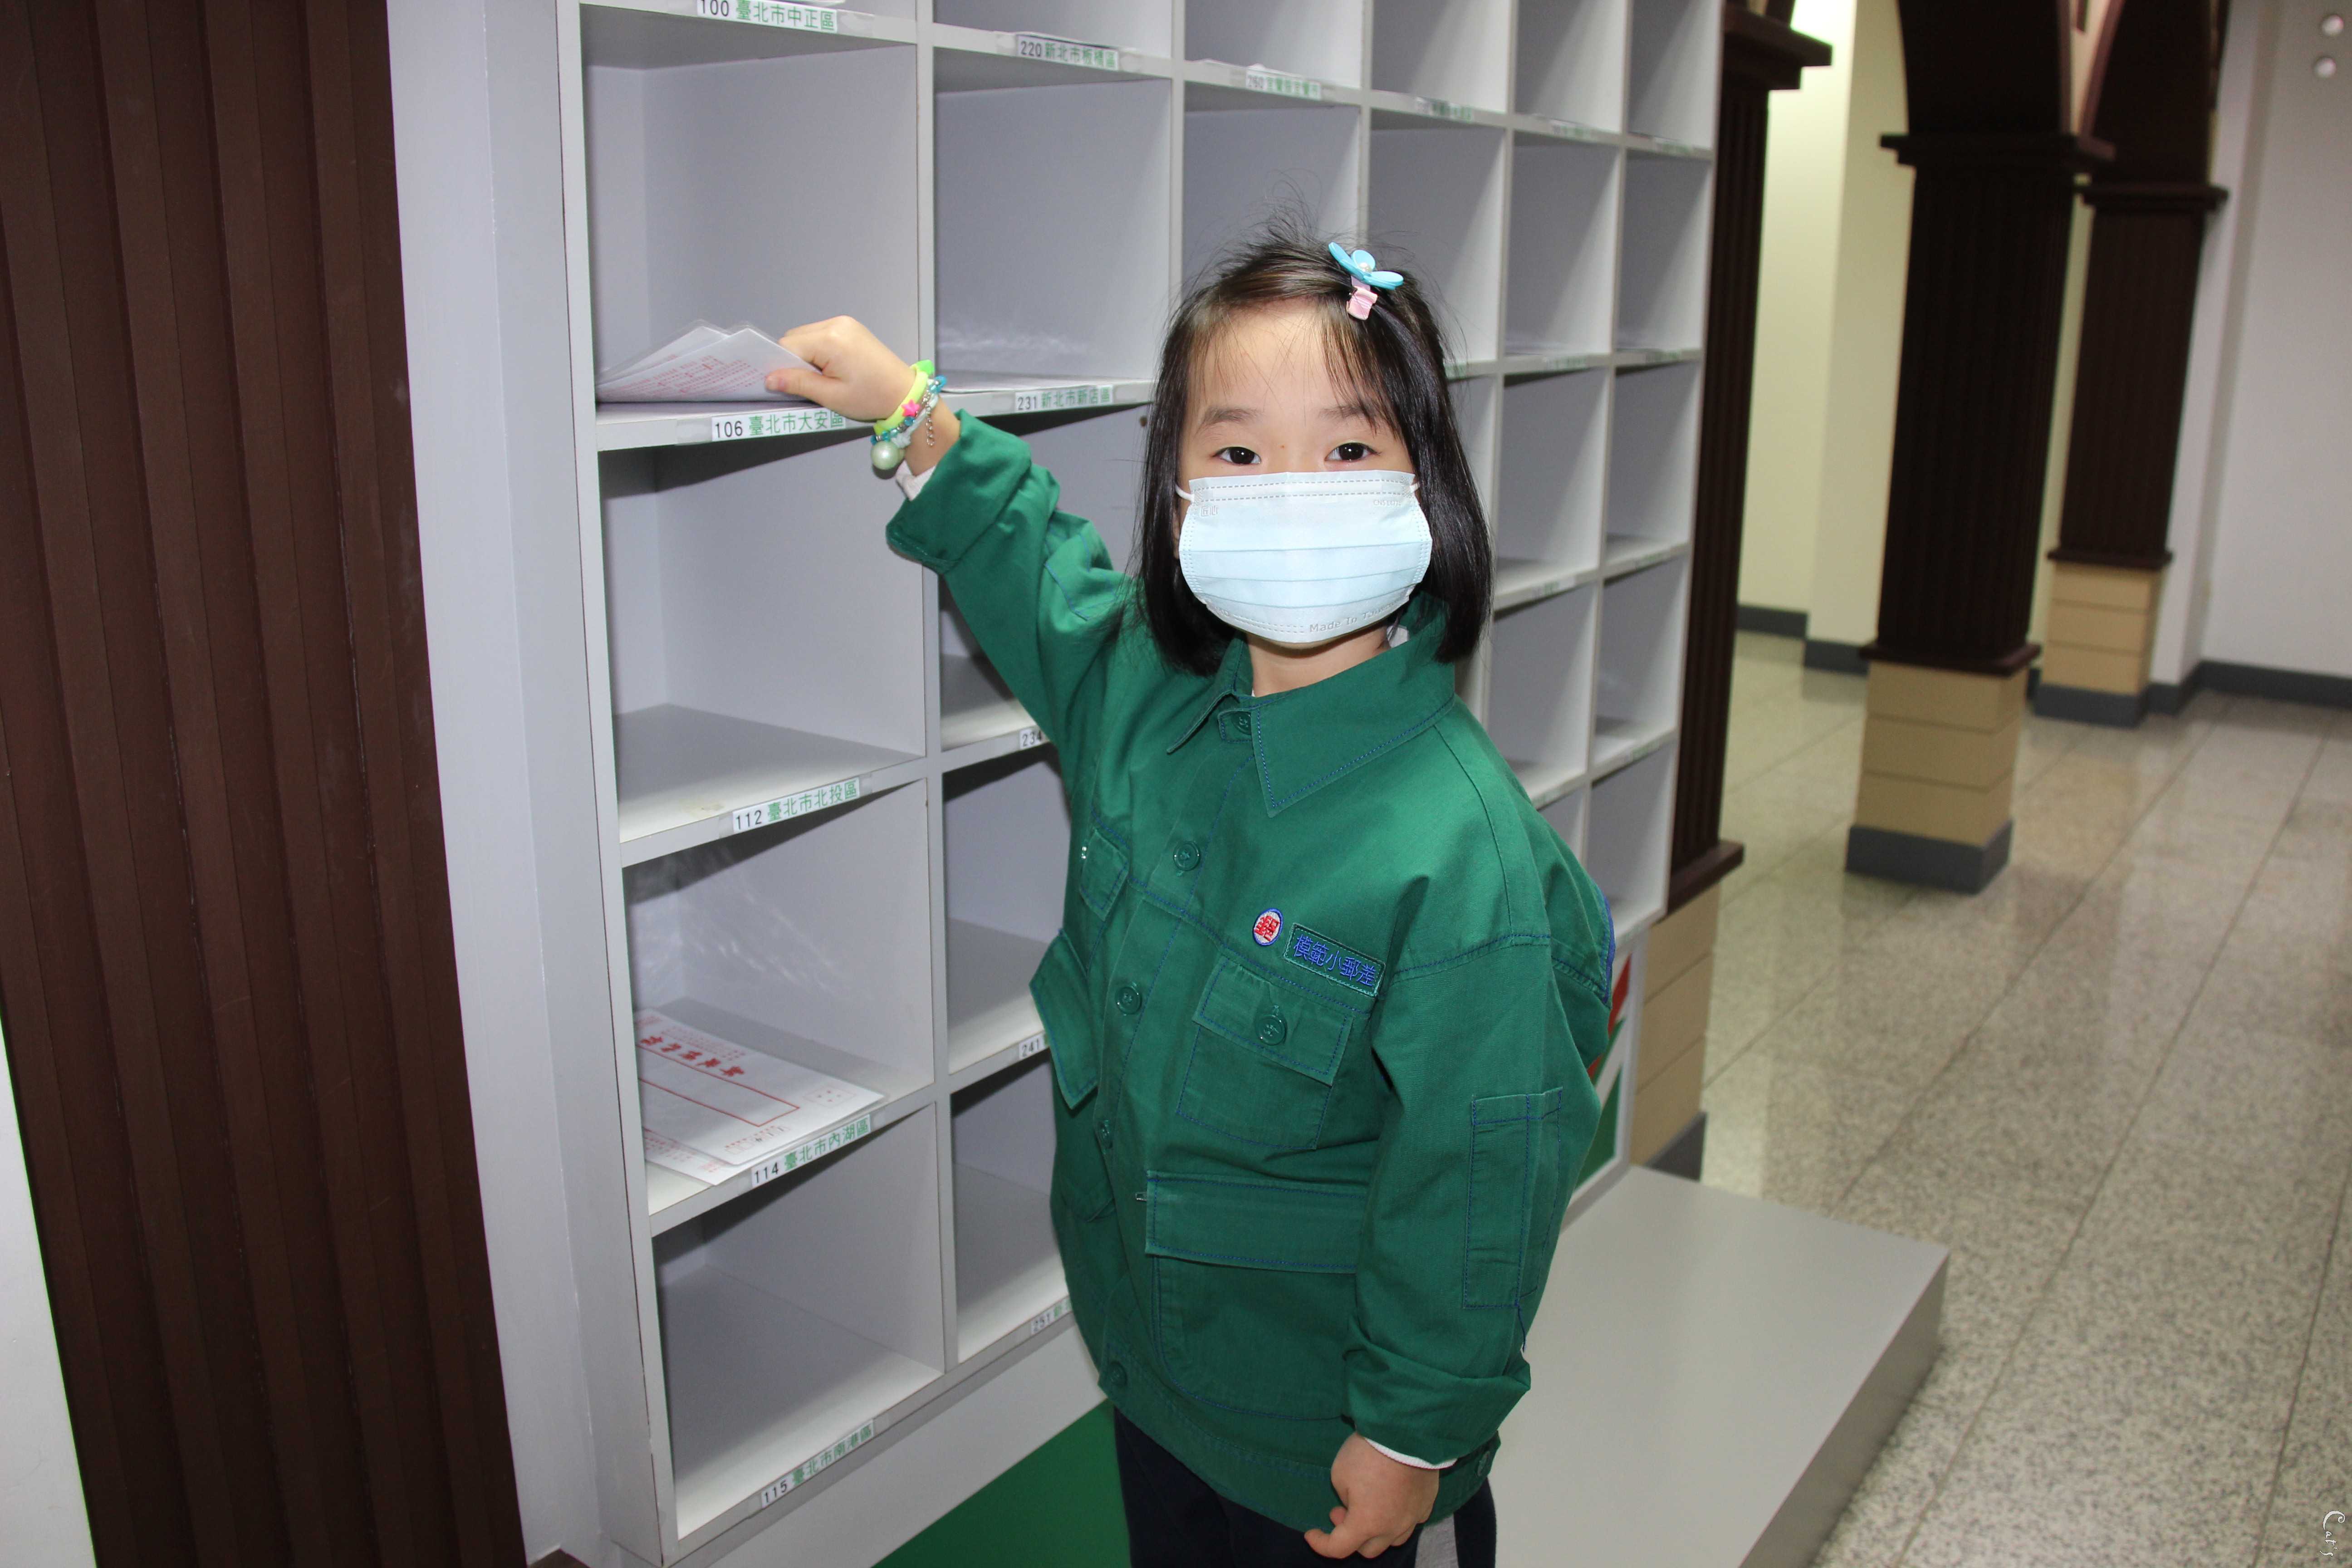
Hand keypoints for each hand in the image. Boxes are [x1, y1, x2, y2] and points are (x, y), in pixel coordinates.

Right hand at [767, 316, 916, 420]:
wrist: (904, 392)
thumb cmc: (872, 397)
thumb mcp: (831, 396)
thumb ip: (798, 383)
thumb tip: (769, 378)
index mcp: (830, 339)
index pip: (787, 345)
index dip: (782, 365)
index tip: (786, 384)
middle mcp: (836, 324)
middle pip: (795, 338)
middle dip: (795, 360)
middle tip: (811, 383)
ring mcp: (844, 323)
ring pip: (806, 336)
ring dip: (806, 355)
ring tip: (824, 376)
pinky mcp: (849, 327)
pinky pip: (820, 335)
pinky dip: (818, 350)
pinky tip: (831, 367)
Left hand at [1304, 1433, 1438, 1558]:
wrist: (1407, 1432)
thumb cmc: (1368, 1453)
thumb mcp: (1340, 1474)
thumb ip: (1345, 1496)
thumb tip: (1357, 1503)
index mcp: (1366, 1524)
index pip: (1339, 1548)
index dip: (1321, 1543)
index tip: (1311, 1533)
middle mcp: (1392, 1528)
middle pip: (1368, 1549)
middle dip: (1349, 1534)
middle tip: (1340, 1510)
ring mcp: (1413, 1517)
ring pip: (1392, 1539)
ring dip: (1375, 1530)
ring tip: (1367, 1506)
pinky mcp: (1427, 1503)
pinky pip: (1411, 1522)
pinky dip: (1397, 1519)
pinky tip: (1392, 1500)